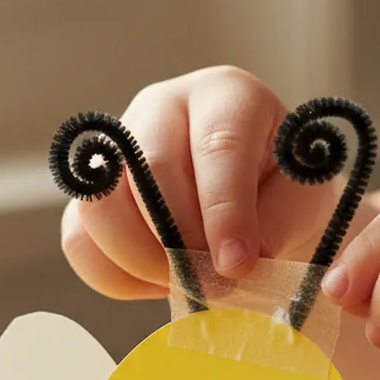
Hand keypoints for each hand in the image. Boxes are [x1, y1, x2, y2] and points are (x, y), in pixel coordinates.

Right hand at [60, 66, 351, 298]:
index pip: (218, 145)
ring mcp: (117, 149)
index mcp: (226, 95)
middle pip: (147, 169)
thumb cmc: (281, 190)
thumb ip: (276, 226)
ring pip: (99, 206)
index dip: (224, 210)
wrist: (254, 195)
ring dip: (140, 260)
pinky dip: (114, 276)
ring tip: (182, 284)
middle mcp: (162, 108)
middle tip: (208, 283)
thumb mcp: (301, 200)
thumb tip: (234, 266)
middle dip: (178, 240)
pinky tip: (154, 283)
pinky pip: (78, 240)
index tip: (236, 266)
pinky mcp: (91, 194)